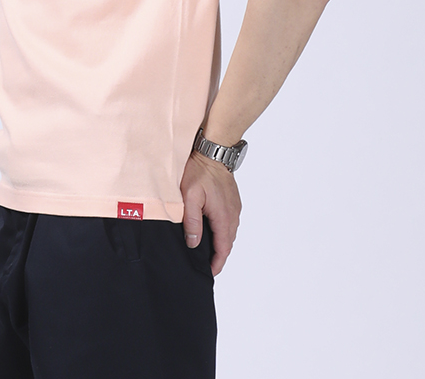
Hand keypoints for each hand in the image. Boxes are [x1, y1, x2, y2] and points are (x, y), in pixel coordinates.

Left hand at [179, 150, 241, 275]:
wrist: (214, 151)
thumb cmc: (200, 171)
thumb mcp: (190, 197)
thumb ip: (192, 222)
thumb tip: (194, 243)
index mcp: (223, 217)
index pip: (223, 248)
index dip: (217, 263)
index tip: (209, 272)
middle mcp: (233, 214)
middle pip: (228, 243)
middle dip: (219, 256)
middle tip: (206, 264)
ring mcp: (235, 207)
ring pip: (230, 232)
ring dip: (222, 243)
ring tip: (208, 250)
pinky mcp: (233, 200)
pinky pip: (230, 221)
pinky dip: (223, 230)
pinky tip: (213, 229)